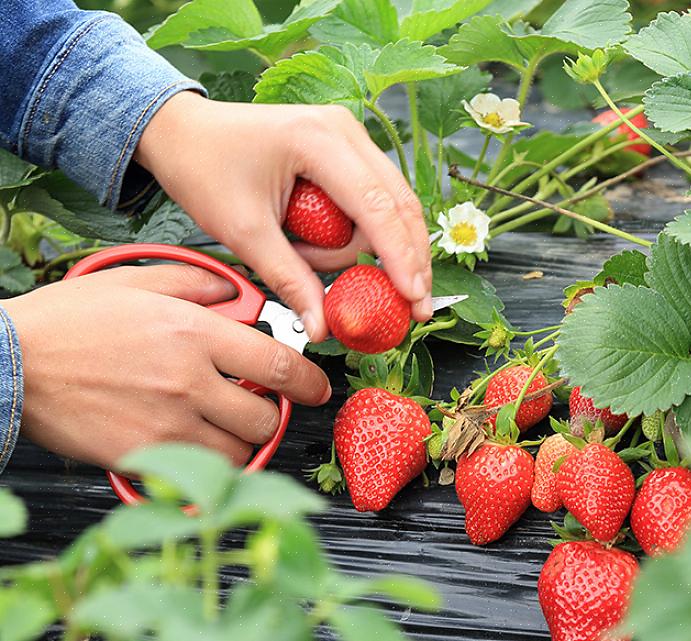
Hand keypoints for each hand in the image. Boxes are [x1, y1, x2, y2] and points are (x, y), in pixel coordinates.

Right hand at [3, 265, 329, 469]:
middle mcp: (188, 382)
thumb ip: (197, 282)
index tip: (316, 388)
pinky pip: (197, 472)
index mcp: (194, 334)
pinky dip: (206, 463)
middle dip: (273, 414)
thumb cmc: (69, 322)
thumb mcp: (137, 280)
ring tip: (224, 425)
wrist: (11, 363)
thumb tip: (235, 291)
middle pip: (266, 416)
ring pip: (238, 451)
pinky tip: (193, 443)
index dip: (308, 381)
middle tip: (261, 405)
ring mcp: (166, 424)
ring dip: (242, 441)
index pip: (277, 364)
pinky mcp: (142, 455)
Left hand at [133, 92, 432, 341]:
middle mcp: (344, 130)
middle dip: (407, 258)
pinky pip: (374, 197)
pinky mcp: (345, 148)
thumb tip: (321, 327)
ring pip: (392, 203)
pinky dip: (366, 231)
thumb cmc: (203, 169)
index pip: (377, 207)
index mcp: (318, 140)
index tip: (414, 298)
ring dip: (373, 246)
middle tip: (412, 305)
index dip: (400, 258)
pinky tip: (338, 251)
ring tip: (312, 260)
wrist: (181, 131)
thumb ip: (289, 279)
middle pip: (399, 203)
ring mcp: (348, 135)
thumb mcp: (244, 232)